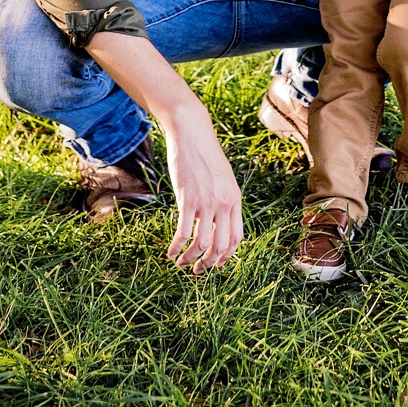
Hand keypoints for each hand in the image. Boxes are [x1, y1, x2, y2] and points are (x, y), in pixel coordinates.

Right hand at [162, 104, 244, 272]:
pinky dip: (176, 248)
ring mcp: (207, 202)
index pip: (237, 237)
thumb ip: (223, 200)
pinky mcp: (188, 200)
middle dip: (209, 263)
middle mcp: (224, 204)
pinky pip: (184, 233)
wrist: (193, 135)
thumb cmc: (205, 156)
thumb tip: (217, 221)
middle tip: (197, 271)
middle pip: (221, 245)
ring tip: (180, 263)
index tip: (216, 264)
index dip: (227, 255)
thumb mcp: (223, 179)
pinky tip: (170, 253)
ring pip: (202, 243)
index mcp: (235, 199)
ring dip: (190, 259)